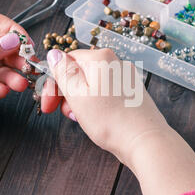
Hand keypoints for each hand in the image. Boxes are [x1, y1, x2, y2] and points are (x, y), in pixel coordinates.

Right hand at [40, 48, 167, 165]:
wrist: (145, 141)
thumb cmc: (111, 120)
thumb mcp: (77, 95)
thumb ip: (64, 72)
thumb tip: (54, 54)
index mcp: (101, 58)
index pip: (67, 61)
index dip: (54, 83)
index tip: (49, 102)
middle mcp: (116, 63)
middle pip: (81, 73)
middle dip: (68, 93)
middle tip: (64, 113)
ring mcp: (126, 78)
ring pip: (93, 85)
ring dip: (81, 101)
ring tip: (82, 119)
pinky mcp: (132, 93)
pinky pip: (107, 94)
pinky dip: (97, 105)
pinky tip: (97, 120)